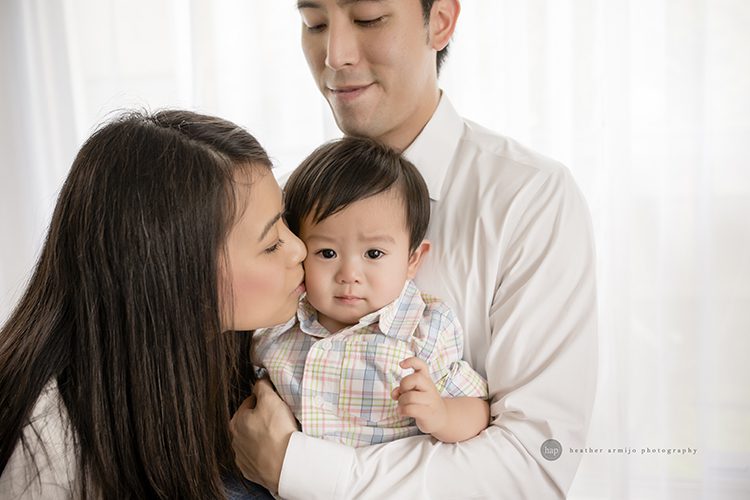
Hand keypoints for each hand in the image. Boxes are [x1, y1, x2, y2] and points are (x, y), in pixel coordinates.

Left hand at [230, 379, 297, 493]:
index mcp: (236, 421)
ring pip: (252, 440)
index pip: (250, 403)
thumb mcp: (271, 400)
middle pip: (250, 422)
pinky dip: (264, 453)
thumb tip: (259, 381)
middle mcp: (234, 440)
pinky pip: (257, 457)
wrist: (286, 465)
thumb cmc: (277, 432)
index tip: (275, 405)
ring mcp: (242, 457)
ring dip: (262, 437)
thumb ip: (262, 386)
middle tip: (279, 420)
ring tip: (278, 436)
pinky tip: (275, 451)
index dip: (264, 401)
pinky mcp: (250, 471)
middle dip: (262, 419)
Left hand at [391, 356, 447, 435]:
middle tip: (403, 393)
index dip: (411, 361)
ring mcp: (431, 400)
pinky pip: (410, 409)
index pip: (421, 365)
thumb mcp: (414, 392)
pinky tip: (401, 412)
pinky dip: (402, 410)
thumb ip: (403, 389)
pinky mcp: (428, 413)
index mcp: (426, 379)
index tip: (401, 365)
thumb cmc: (424, 403)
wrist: (441, 418)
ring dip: (401, 402)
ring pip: (409, 396)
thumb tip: (394, 393)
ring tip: (402, 406)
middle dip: (403, 385)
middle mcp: (430, 388)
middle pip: (415, 378)